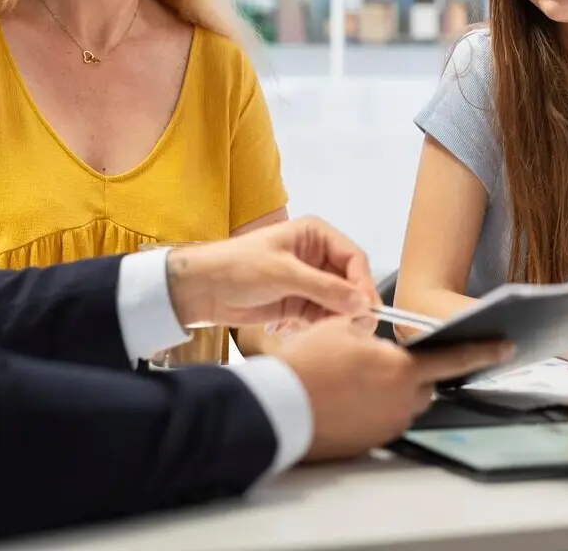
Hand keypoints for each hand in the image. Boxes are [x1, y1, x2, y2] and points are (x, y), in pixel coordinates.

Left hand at [165, 216, 377, 328]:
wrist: (201, 289)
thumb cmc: (237, 267)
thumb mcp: (283, 274)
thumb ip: (324, 288)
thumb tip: (362, 302)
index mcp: (314, 235)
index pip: (353, 258)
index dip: (363, 283)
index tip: (366, 308)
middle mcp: (315, 256)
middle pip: (350, 282)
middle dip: (353, 304)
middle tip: (355, 327)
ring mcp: (308, 281)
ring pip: (339, 302)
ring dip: (339, 318)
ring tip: (332, 332)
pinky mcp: (298, 303)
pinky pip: (323, 316)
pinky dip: (323, 326)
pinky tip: (314, 333)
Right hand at [276, 318, 514, 461]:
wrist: (280, 407)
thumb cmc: (308, 365)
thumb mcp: (339, 326)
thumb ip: (369, 327)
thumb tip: (374, 332)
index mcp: (402, 369)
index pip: (455, 358)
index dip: (484, 351)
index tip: (506, 347)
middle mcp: (403, 401)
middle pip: (425, 384)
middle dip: (413, 372)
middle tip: (380, 361)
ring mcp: (388, 424)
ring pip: (404, 403)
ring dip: (391, 390)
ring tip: (355, 379)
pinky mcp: (371, 441)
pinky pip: (383, 419)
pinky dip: (373, 408)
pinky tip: (347, 398)